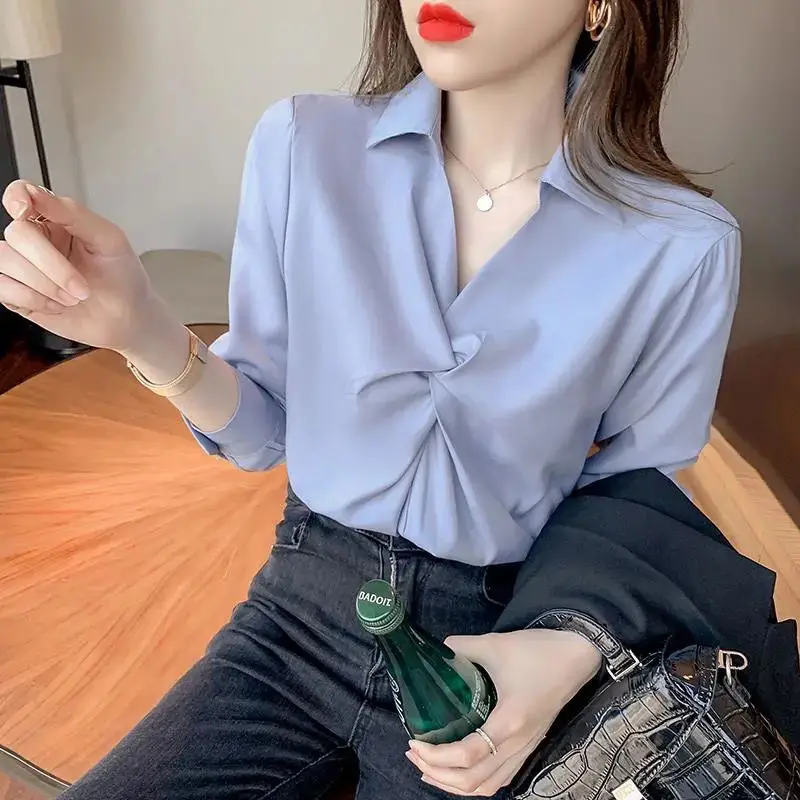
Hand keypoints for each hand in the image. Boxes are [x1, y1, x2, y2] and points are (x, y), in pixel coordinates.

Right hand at [0, 180, 156, 350]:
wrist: (128, 320)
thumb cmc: (123, 279)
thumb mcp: (109, 241)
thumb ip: (74, 214)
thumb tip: (38, 194)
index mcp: (57, 220)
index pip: (21, 195)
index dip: (16, 198)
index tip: (24, 209)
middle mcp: (36, 240)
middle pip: (17, 234)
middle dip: (50, 263)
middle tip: (81, 286)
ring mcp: (23, 267)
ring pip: (5, 260)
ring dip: (43, 284)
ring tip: (73, 297)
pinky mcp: (16, 293)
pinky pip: (2, 286)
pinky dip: (31, 298)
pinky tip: (56, 305)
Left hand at [406, 629, 601, 796]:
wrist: (577, 656)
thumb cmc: (538, 651)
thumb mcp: (494, 644)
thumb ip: (461, 648)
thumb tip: (437, 651)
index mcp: (509, 721)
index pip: (467, 755)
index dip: (436, 755)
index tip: (414, 742)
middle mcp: (518, 744)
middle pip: (474, 782)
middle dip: (438, 774)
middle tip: (415, 754)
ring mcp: (526, 749)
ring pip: (488, 786)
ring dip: (455, 784)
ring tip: (430, 767)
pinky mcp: (530, 746)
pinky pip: (501, 778)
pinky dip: (476, 781)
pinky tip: (460, 768)